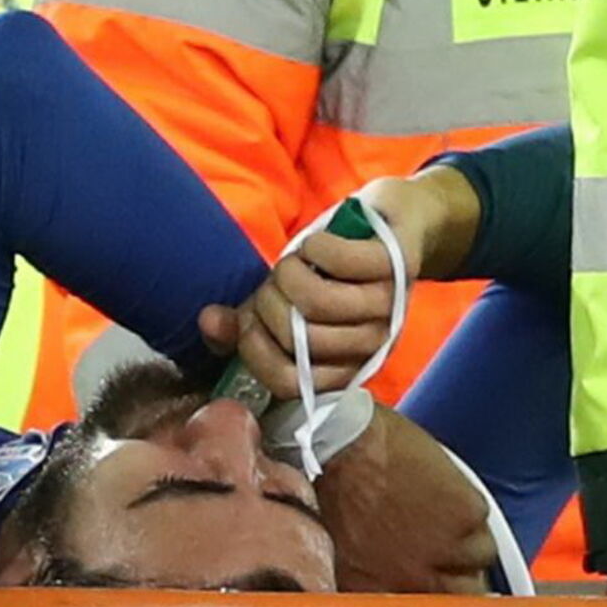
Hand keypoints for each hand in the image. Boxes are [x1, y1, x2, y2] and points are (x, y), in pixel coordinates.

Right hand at [199, 167, 478, 398]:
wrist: (397, 222)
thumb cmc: (334, 268)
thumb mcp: (285, 300)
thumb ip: (246, 322)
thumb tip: (208, 323)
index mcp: (347, 364)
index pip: (289, 384)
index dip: (256, 354)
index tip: (248, 325)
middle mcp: (372, 345)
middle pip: (298, 341)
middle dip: (268, 306)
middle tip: (274, 285)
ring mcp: (387, 306)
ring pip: (317, 303)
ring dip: (290, 275)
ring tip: (294, 263)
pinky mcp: (396, 263)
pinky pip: (339, 262)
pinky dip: (316, 247)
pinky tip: (316, 244)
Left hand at [312, 406, 496, 593]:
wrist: (335, 439)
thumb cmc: (328, 482)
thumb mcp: (339, 549)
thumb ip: (369, 578)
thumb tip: (384, 585)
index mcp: (376, 591)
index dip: (435, 595)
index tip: (438, 582)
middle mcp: (413, 578)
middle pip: (465, 592)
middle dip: (459, 570)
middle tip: (447, 544)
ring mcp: (443, 547)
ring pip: (480, 555)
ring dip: (467, 535)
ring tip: (442, 510)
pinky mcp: (464, 514)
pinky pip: (482, 519)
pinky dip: (467, 503)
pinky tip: (441, 486)